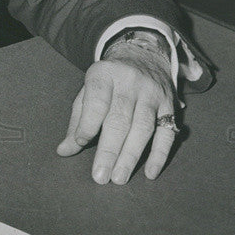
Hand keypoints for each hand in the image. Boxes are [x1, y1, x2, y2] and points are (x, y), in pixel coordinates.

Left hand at [57, 35, 176, 183]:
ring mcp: (152, 93)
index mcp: (104, 74)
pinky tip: (149, 173)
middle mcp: (130, 82)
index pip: (96, 102)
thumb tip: (64, 150)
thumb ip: (77, 121)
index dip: (88, 124)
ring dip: (131, 156)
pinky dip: (159, 155)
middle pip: (120, 119)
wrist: (143, 56)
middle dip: (109, 150)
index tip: (80, 143)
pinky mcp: (170, 105)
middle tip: (100, 176)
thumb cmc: (108, 82)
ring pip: (143, 127)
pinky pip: (167, 133)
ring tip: (119, 178)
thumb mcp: (88, 92)